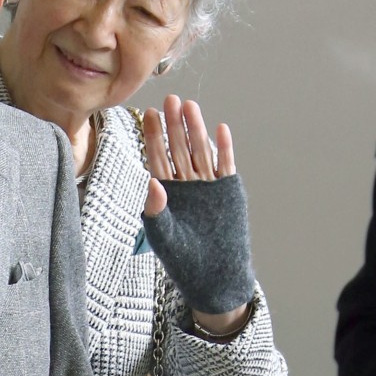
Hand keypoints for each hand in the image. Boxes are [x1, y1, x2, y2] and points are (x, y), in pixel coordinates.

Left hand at [138, 94, 252, 314]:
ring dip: (196, 129)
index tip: (148, 113)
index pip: (157, 157)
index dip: (153, 136)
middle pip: (178, 148)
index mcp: (165, 192)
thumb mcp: (163, 236)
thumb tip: (150, 181)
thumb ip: (155, 210)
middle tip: (170, 99)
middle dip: (174, 124)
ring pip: (200, 151)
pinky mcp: (228, 191)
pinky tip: (220, 128)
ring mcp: (207, 185)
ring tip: (191, 106)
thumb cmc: (183, 260)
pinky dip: (223, 148)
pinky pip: (224, 165)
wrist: (214, 277)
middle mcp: (185, 184)